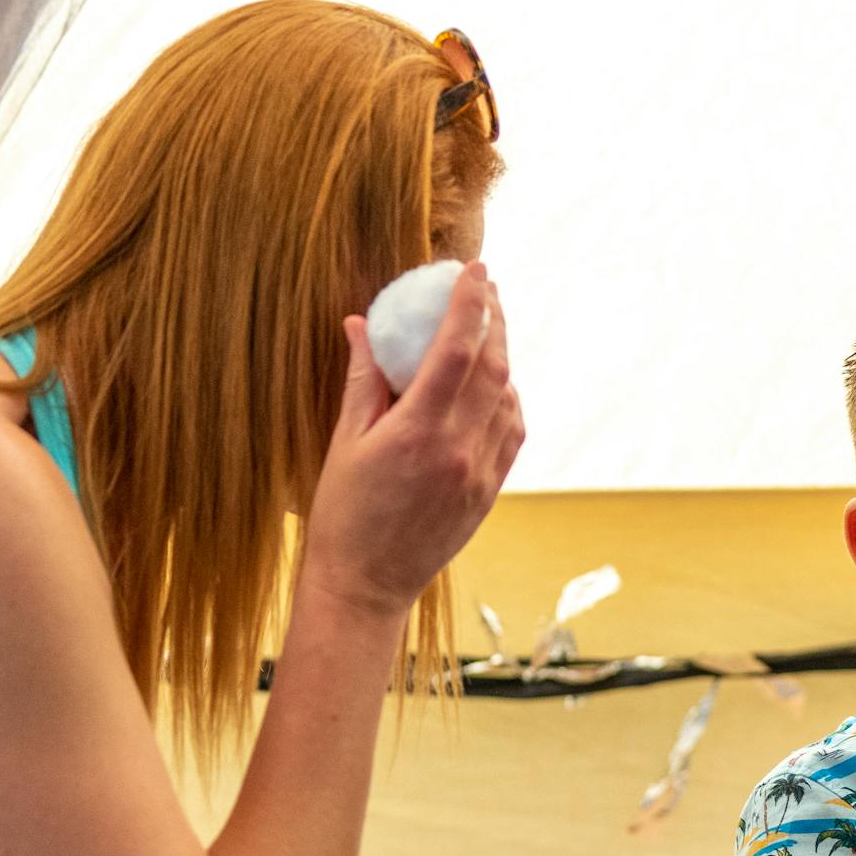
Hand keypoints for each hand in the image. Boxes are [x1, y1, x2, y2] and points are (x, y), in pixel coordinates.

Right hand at [305, 264, 524, 614]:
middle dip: (494, 320)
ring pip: (508, 399)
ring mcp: (480, 473)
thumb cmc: (343, 514)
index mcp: (418, 431)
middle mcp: (459, 449)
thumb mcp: (344, 441)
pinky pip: (512, 433)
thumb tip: (360, 322)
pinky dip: (508, 400)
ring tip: (489, 330)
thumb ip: (361, 379)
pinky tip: (494, 386)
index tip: (474, 269)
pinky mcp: (490, 494)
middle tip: (487, 288)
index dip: (469, 303)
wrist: (365, 585)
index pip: (455, 350)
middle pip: (493, 367)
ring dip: (503, 359)